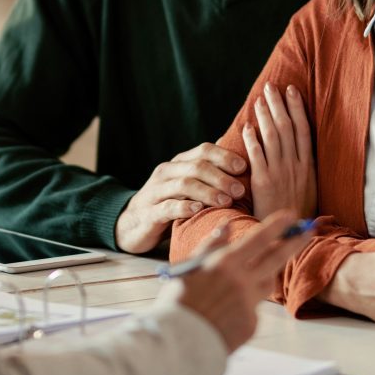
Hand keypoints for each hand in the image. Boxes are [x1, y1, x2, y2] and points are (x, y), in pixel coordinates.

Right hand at [115, 143, 247, 253]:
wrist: (131, 224)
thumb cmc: (167, 204)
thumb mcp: (186, 186)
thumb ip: (207, 174)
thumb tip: (241, 160)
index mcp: (178, 164)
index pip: (203, 150)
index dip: (224, 156)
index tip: (243, 167)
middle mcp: (166, 173)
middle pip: (196, 166)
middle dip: (221, 176)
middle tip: (240, 190)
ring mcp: (156, 192)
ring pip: (183, 185)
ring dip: (208, 192)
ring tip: (226, 201)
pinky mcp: (149, 213)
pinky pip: (167, 207)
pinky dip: (184, 207)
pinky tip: (199, 210)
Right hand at [174, 211, 312, 351]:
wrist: (178, 342)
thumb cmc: (178, 302)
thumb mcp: (189, 268)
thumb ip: (210, 245)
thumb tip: (225, 226)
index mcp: (225, 265)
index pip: (258, 240)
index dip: (276, 226)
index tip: (290, 215)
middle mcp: (242, 283)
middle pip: (276, 259)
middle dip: (294, 242)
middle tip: (308, 231)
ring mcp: (249, 305)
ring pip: (267, 284)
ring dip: (267, 274)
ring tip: (258, 271)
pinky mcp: (251, 325)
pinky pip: (253, 309)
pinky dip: (244, 305)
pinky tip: (227, 310)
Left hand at [244, 83, 315, 220]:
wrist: (291, 237)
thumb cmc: (297, 213)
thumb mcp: (308, 188)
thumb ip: (302, 168)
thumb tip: (298, 147)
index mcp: (308, 165)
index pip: (303, 129)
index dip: (297, 108)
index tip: (291, 90)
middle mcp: (296, 165)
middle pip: (287, 127)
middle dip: (279, 105)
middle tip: (270, 87)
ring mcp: (280, 172)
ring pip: (273, 137)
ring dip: (265, 116)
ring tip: (258, 100)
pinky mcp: (264, 182)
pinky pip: (257, 156)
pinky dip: (252, 140)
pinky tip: (247, 127)